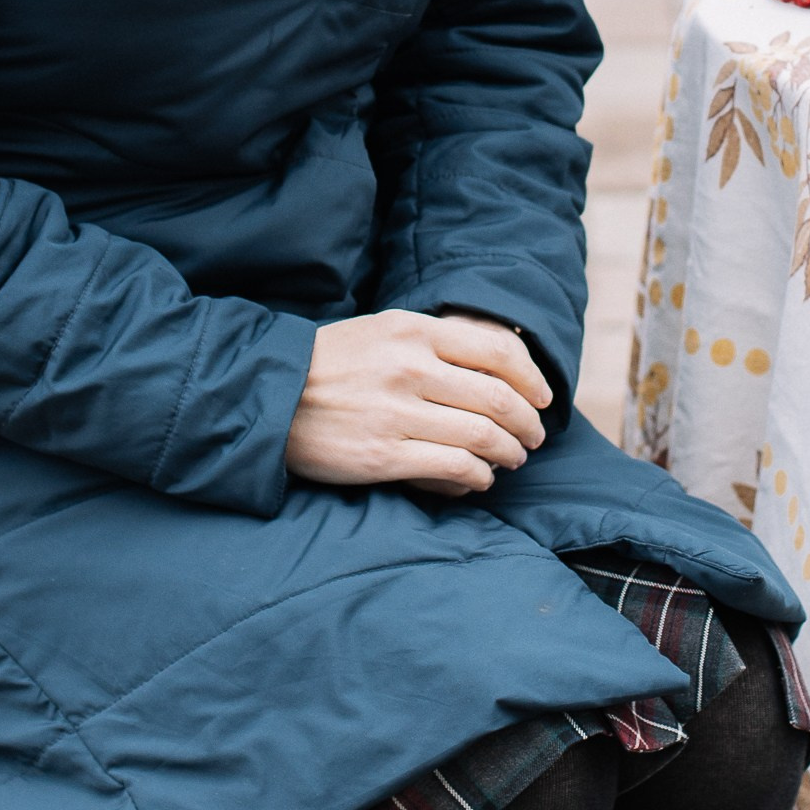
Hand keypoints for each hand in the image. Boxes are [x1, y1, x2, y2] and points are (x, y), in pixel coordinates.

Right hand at [285, 309, 550, 494]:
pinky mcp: (382, 456)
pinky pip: (453, 467)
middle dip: (527, 423)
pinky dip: (478, 476)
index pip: (497, 350)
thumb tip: (501, 363)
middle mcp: (409, 368)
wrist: (267, 396)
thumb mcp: (383, 332)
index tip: (542, 397)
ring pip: (483, 435)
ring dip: (508, 452)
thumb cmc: (331, 365)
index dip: (532, 378)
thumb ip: (436, 343)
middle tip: (533, 437)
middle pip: (498, 398)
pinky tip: (478, 478)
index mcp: (413, 331)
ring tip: (510, 459)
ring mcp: (396, 413)